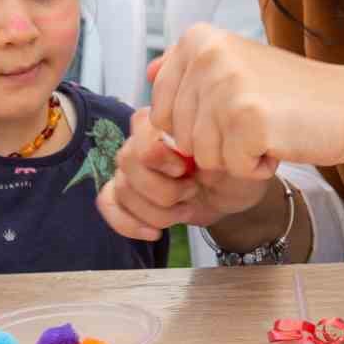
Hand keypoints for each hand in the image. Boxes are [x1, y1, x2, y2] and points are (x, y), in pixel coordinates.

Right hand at [97, 110, 271, 240]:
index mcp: (163, 122)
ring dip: (157, 211)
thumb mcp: (234, 149)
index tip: (187, 168)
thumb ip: (209, 134)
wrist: (233, 192)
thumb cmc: (234, 165)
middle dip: (163, 190)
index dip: (160, 157)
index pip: (140, 133)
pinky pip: (109, 204)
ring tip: (186, 209)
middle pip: (127, 163)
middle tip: (192, 191)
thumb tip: (175, 111)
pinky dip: (128, 223)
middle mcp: (140, 141)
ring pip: (122, 189)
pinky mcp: (128, 194)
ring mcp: (131, 169)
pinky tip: (154, 232)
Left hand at [147, 23, 343, 179]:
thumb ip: (189, 70)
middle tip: (256, 118)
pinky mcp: (249, 121)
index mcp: (198, 39)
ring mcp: (227, 86)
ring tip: (268, 128)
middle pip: (180, 135)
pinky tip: (279, 142)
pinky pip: (231, 168)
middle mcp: (208, 55)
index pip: (159, 109)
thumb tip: (148, 72)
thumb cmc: (293, 93)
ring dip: (236, 155)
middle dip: (217, 141)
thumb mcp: (235, 64)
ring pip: (203, 155)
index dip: (196, 123)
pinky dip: (256, 166)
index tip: (234, 105)